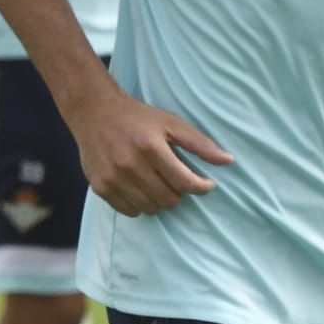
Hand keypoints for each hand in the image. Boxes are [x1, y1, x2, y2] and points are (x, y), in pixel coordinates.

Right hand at [69, 85, 233, 216]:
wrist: (95, 113)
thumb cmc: (138, 117)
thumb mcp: (172, 123)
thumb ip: (200, 144)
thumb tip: (228, 161)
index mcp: (151, 148)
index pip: (184, 182)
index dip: (201, 187)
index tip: (207, 184)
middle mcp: (130, 165)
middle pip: (168, 199)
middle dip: (180, 193)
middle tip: (178, 180)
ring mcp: (113, 179)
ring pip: (150, 208)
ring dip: (160, 200)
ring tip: (159, 182)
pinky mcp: (100, 188)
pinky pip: (130, 211)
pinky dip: (141, 204)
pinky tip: (142, 188)